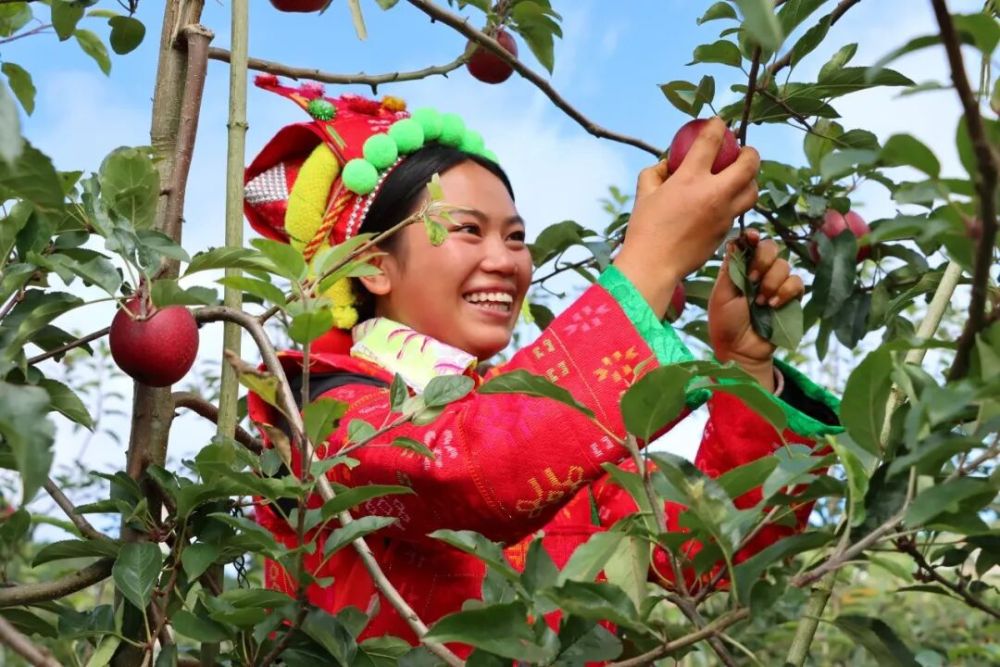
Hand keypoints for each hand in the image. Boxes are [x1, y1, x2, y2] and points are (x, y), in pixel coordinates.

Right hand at [613, 118, 758, 318]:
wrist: (654, 265)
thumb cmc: (644, 228)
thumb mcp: (644, 194)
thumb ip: (656, 172)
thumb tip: (667, 164)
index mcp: (690, 178)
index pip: (712, 140)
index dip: (718, 126)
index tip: (720, 123)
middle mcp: (714, 193)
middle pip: (749, 164)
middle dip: (750, 153)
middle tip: (744, 152)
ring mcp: (724, 214)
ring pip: (753, 190)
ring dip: (750, 180)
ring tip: (739, 179)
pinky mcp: (726, 231)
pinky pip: (739, 211)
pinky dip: (736, 203)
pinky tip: (724, 204)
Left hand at [709, 230, 803, 387]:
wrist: (741, 350)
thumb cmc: (725, 323)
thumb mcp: (722, 294)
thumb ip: (730, 268)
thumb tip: (733, 241)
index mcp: (740, 268)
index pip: (750, 243)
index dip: (753, 237)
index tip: (752, 237)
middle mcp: (759, 272)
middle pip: (771, 247)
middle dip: (763, 260)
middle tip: (752, 279)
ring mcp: (776, 284)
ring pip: (784, 265)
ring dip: (771, 281)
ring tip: (760, 301)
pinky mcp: (790, 298)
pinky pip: (797, 282)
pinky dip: (785, 292)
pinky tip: (772, 305)